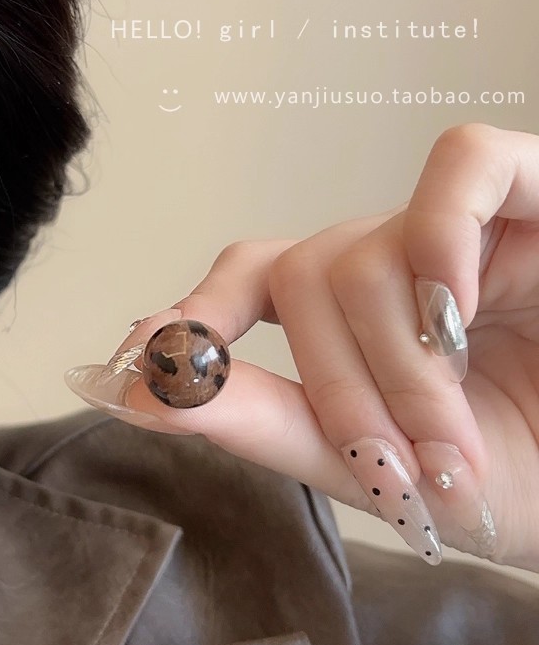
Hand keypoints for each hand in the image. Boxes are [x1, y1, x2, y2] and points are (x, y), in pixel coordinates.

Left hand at [65, 123, 538, 572]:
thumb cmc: (507, 476)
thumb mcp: (370, 466)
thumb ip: (259, 419)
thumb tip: (146, 391)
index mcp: (348, 312)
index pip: (252, 276)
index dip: (196, 309)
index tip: (143, 359)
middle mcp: (388, 257)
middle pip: (301, 278)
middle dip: (338, 390)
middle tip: (402, 473)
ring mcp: (451, 223)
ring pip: (364, 254)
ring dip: (400, 369)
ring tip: (454, 447)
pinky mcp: (528, 190)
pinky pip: (462, 168)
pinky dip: (443, 240)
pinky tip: (459, 315)